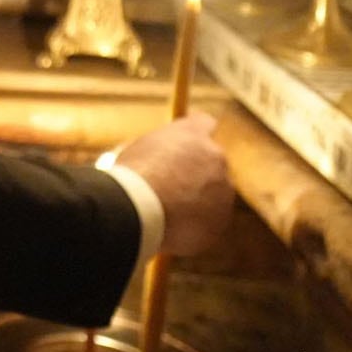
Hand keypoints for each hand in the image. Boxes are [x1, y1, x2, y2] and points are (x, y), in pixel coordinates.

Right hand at [114, 113, 232, 256]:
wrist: (137, 211)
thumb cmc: (128, 177)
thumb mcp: (137, 150)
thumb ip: (160, 150)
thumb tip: (163, 157)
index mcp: (193, 134)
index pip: (204, 123)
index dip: (195, 134)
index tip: (186, 141)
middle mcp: (215, 157)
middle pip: (213, 161)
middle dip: (197, 171)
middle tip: (173, 184)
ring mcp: (223, 190)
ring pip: (213, 193)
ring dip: (197, 200)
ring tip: (165, 212)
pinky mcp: (221, 219)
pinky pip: (209, 220)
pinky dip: (194, 224)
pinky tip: (170, 228)